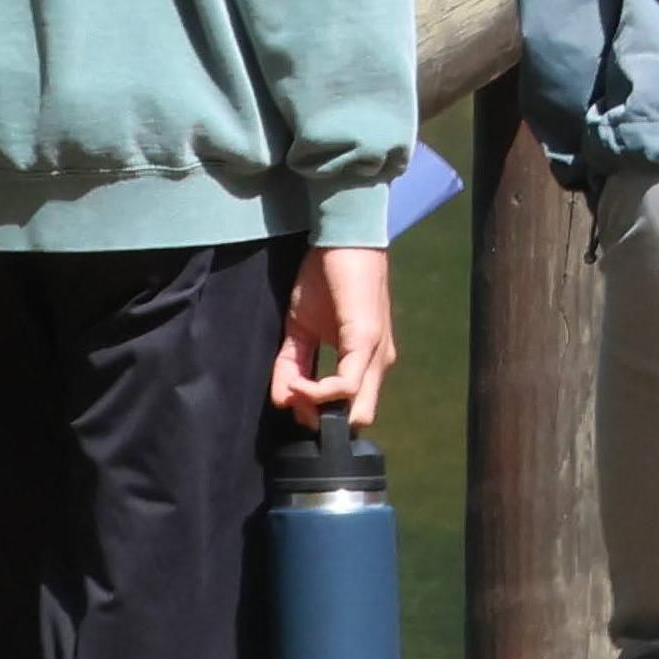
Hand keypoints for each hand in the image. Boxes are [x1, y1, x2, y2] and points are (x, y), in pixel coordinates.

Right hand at [277, 242, 393, 427]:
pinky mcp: (367, 340)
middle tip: (292, 401)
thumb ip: (292, 365)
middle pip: (357, 418)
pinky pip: (347, 385)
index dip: (319, 417)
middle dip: (319, 421)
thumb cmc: (326, 279)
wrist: (341, 237)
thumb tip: (281, 399)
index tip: (291, 400)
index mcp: (364, 360)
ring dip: (316, 408)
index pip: (349, 410)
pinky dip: (319, 393)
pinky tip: (298, 383)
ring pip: (355, 409)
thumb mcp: (301, 329)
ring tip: (292, 388)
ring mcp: (376, 353)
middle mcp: (377, 362)